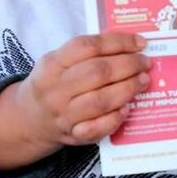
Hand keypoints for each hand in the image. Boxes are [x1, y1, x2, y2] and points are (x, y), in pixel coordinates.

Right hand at [0, 33, 150, 170]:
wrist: (31, 118)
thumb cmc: (54, 84)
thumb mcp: (59, 62)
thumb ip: (88, 53)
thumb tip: (131, 46)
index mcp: (53, 64)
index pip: (88, 46)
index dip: (118, 42)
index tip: (140, 43)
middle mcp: (56, 88)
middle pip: (98, 72)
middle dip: (129, 65)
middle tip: (145, 63)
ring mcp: (64, 114)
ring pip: (101, 100)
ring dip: (128, 89)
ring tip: (143, 81)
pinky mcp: (73, 135)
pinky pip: (98, 128)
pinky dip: (116, 118)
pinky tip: (128, 108)